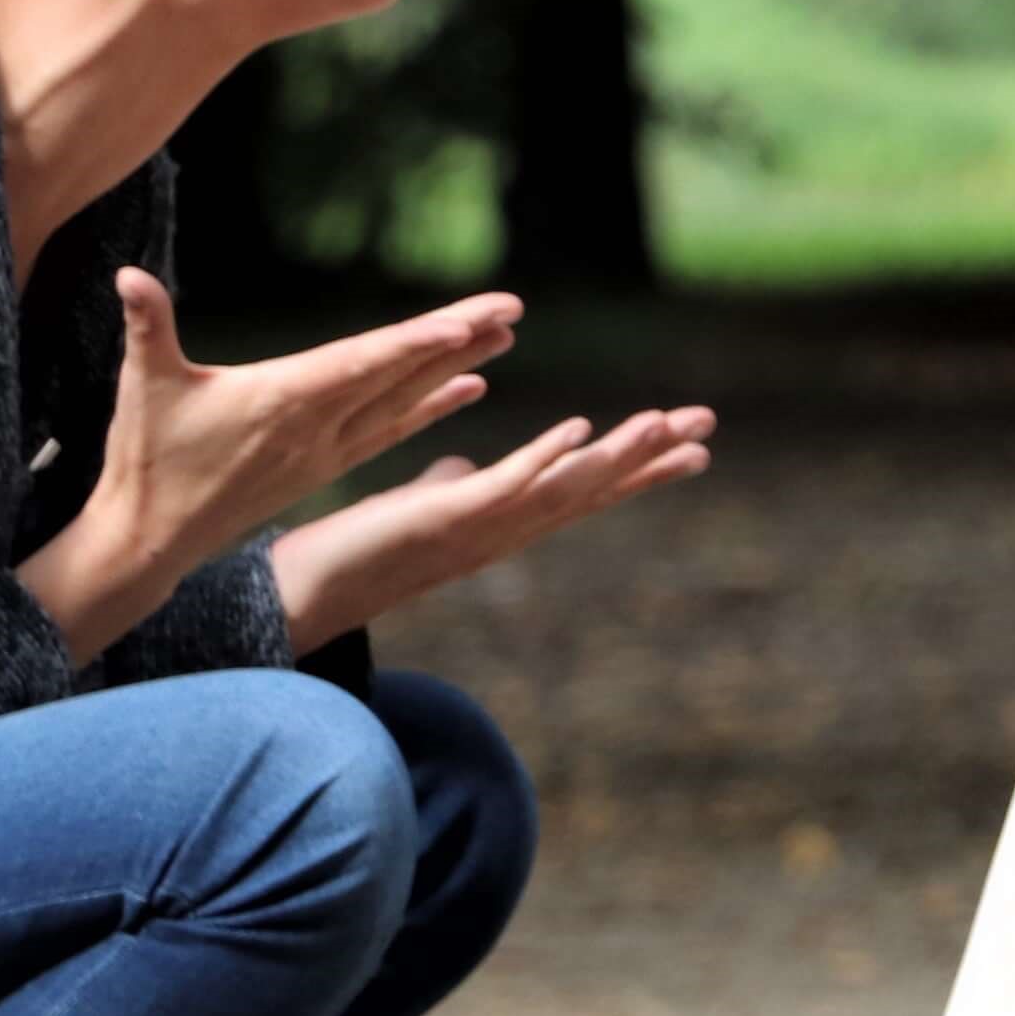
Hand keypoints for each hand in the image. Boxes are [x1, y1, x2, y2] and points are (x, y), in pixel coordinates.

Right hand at [23, 277, 516, 653]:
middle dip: (457, 339)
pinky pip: (392, 430)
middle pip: (400, 375)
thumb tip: (126, 276)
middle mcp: (317, 427)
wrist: (152, 537)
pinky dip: (432, 406)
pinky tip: (470, 388)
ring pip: (405, 401)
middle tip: (513, 307)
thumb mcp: (142, 386)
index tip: (466, 322)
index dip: (416, 342)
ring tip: (505, 336)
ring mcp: (326, 449)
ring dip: (455, 367)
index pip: (363, 364)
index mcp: (284, 401)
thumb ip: (145, 326)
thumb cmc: (147, 457)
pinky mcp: (324, 465)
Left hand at [271, 402, 720, 640]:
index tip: (693, 447)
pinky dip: (545, 458)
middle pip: (593, 489)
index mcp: (506, 522)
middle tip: (708, 427)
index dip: (639, 468)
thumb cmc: (362, 552)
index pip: (585, 489)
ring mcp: (480, 527)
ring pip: (564, 487)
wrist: (307, 592)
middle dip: (651, 459)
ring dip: (617, 456)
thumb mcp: (418, 508)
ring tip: (664, 423)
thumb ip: (449, 485)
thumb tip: (461, 465)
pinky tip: (580, 429)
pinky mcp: (444, 518)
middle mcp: (506, 530)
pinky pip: (505, 485)